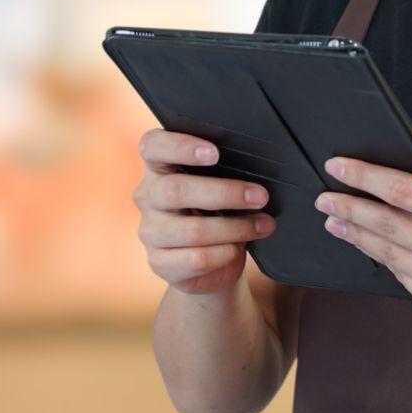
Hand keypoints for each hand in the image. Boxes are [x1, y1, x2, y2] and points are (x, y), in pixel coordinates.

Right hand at [131, 129, 277, 296]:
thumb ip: (225, 174)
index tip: (215, 153)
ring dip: (234, 228)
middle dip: (223, 193)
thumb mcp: (218, 188)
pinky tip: (237, 249)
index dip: (180, 146)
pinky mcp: (159, 263)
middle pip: (175, 190)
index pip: (153, 146)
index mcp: (158, 168)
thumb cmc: (216, 214)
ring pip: (192, 230)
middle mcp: (148, 197)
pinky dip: (225, 253)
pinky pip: (196, 259)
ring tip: (263, 225)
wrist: (210, 266)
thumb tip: (257, 176)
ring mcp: (150, 232)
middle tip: (260, 196)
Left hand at [316, 132, 411, 334]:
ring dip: (354, 234)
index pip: (400, 189)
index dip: (364, 176)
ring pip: (384, 252)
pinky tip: (369, 246)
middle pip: (382, 222)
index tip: (338, 166)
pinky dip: (381, 259)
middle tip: (324, 196)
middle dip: (347, 206)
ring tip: (334, 220)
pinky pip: (399, 277)